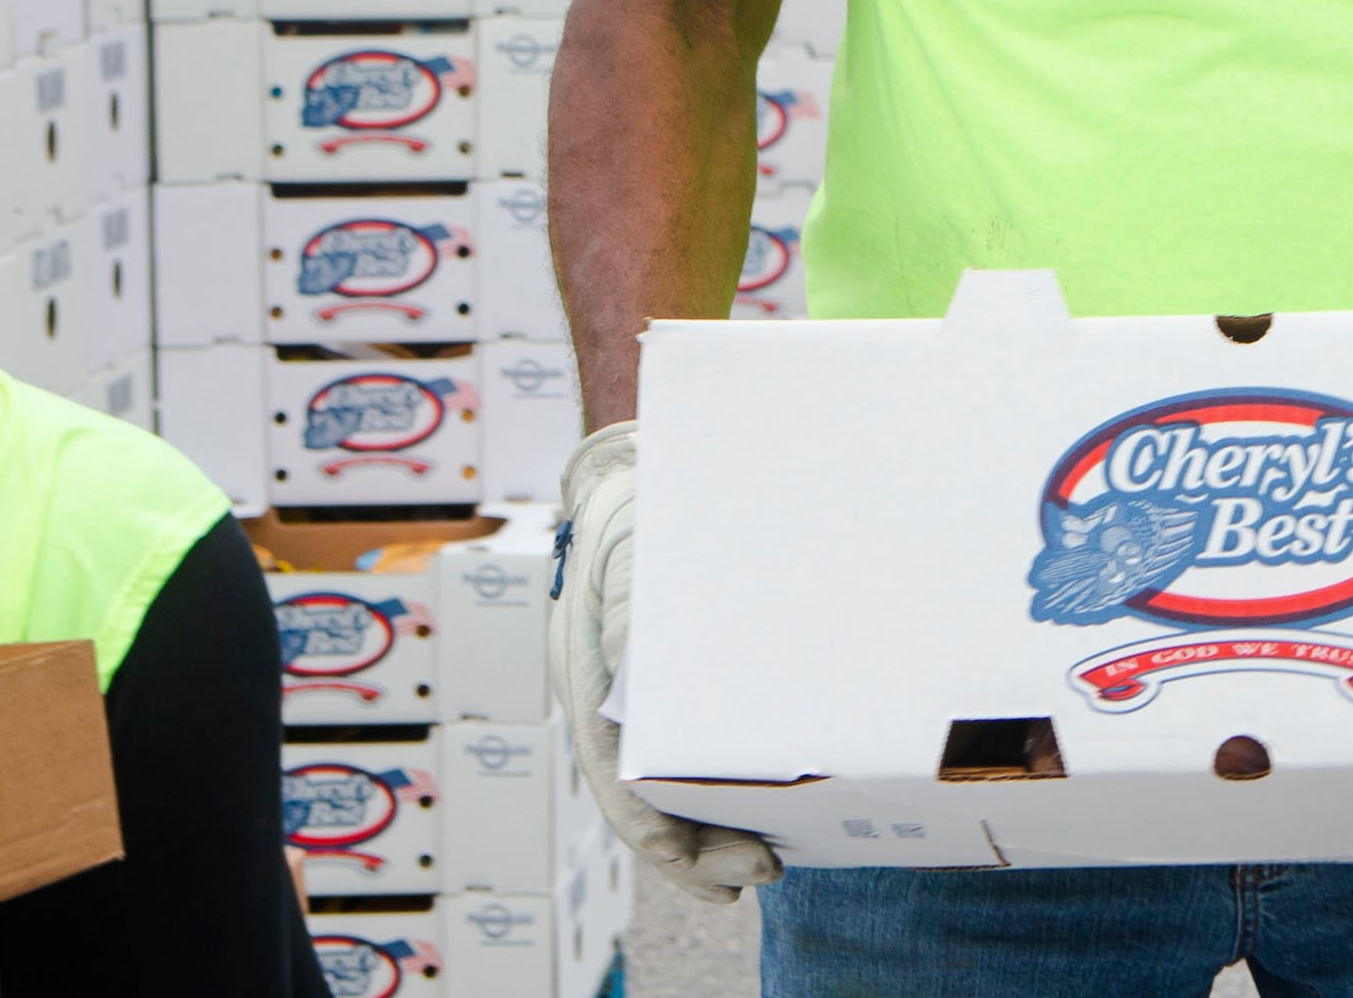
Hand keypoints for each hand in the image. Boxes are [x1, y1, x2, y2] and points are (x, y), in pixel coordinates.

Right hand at [551, 421, 781, 901]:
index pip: (617, 779)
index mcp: (590, 677)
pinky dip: (722, 788)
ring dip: (712, 830)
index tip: (704, 865)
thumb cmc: (633, 515)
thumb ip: (633, 603)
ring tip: (763, 863)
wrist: (633, 480)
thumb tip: (635, 655)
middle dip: (698, 850)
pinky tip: (762, 809)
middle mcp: (608, 702)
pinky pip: (692, 753)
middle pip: (646, 799)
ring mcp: (637, 700)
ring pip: (670, 786)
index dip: (660, 835)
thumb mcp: (629, 549)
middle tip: (760, 872)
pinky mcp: (670, 691)